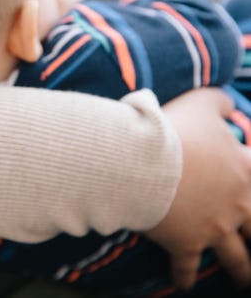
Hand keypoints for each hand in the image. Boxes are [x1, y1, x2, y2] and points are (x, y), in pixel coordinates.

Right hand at [146, 88, 250, 290]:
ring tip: (244, 280)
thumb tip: (228, 104)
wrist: (140, 163)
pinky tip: (182, 284)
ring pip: (238, 259)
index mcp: (243, 170)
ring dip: (241, 271)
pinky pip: (187, 267)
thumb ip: (219, 102)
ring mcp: (214, 228)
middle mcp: (236, 204)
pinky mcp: (186, 244)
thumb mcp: (200, 102)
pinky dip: (183, 277)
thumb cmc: (171, 131)